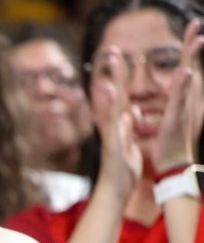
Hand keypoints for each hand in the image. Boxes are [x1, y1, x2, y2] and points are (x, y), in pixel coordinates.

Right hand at [91, 46, 141, 197]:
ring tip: (109, 78)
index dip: (121, 75)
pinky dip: (116, 121)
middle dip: (114, 75)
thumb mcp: (128, 141)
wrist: (115, 190)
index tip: (119, 55)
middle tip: (113, 53)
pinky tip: (120, 110)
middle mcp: (113, 127)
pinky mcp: (114, 149)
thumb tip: (132, 111)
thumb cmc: (122, 167)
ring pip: (111, 112)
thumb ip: (129, 125)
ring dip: (110, 95)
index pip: (121, 95)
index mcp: (120, 124)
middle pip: (114, 97)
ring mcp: (111, 137)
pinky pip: (116, 133)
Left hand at [153, 19, 203, 171]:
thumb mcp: (171, 115)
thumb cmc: (170, 141)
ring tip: (198, 39)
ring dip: (193, 59)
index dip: (189, 50)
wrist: (172, 164)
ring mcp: (184, 109)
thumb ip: (174, 100)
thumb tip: (176, 87)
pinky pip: (180, 101)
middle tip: (195, 23)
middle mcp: (187, 100)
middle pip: (193, 67)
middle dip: (193, 46)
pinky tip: (186, 72)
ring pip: (190, 80)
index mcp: (182, 98)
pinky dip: (184, 86)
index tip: (192, 29)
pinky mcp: (177, 120)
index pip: (186, 68)